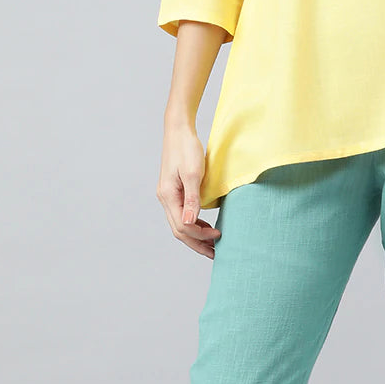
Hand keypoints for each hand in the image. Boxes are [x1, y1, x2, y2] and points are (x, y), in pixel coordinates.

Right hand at [157, 119, 221, 257]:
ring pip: (180, 224)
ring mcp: (168, 195)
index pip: (182, 227)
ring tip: (213, 244)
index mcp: (168, 196)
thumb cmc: (187, 148)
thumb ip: (192, 199)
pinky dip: (194, 224)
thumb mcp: (193, 173)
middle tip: (215, 253)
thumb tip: (190, 224)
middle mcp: (165, 198)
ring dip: (196, 236)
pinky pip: (182, 214)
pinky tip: (206, 226)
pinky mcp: (174, 191)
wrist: (179, 130)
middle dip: (197, 243)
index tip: (219, 236)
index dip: (200, 236)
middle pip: (179, 230)